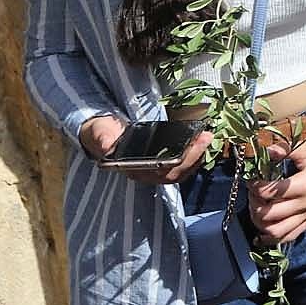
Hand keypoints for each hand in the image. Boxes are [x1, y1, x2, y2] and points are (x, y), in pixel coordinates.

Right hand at [82, 114, 212, 185]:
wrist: (101, 133)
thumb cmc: (102, 132)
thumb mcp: (98, 131)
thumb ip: (101, 135)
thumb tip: (107, 143)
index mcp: (132, 168)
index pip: (159, 172)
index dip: (178, 162)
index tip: (190, 146)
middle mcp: (146, 173)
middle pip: (175, 173)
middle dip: (193, 156)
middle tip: (206, 137)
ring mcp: (155, 169)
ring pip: (181, 171)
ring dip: (197, 156)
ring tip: (207, 137)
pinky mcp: (163, 162)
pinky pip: (182, 164)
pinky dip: (194, 154)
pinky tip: (201, 141)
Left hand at [250, 136, 305, 245]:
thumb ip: (284, 149)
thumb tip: (263, 151)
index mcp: (304, 185)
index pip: (269, 192)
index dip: (255, 186)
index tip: (253, 177)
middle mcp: (305, 204)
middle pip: (269, 215)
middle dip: (255, 203)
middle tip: (253, 192)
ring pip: (277, 231)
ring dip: (261, 223)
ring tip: (258, 208)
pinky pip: (290, 236)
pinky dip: (273, 238)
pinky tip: (262, 232)